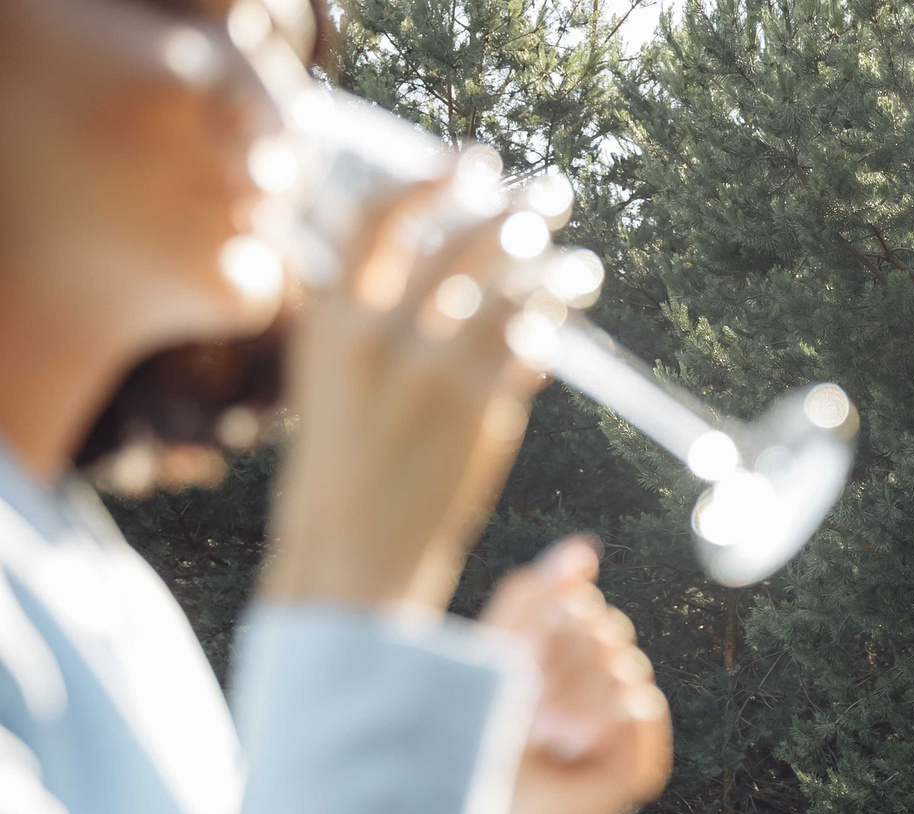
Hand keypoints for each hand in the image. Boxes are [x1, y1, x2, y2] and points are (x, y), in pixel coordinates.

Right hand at [263, 182, 547, 614]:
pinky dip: (551, 322)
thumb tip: (466, 297)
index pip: (374, 219)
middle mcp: (375, 333)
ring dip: (553, 266)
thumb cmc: (346, 471)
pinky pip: (526, 342)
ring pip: (505, 289)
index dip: (426, 181)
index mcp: (328, 319)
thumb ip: (383, 332)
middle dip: (514, 211)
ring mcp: (427, 368)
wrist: (350, 549)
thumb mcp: (340, 386)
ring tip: (582, 263)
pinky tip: (567, 319)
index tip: (467, 162)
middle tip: (552, 194)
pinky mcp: (474, 407)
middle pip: (458, 242)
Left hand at [482, 541, 673, 813]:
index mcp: (548, 660)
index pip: (577, 606)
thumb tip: (585, 548)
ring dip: (580, 699)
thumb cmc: (472, 740)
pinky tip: (578, 749)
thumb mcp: (495, 652)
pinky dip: (608, 724)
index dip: (550, 625)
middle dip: (563, 663)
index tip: (518, 666)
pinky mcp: (634, 763)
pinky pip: (643, 709)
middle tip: (529, 712)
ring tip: (549, 740)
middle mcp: (585, 690)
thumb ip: (533, 593)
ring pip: (624, 668)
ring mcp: (612, 727)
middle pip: (606, 630)